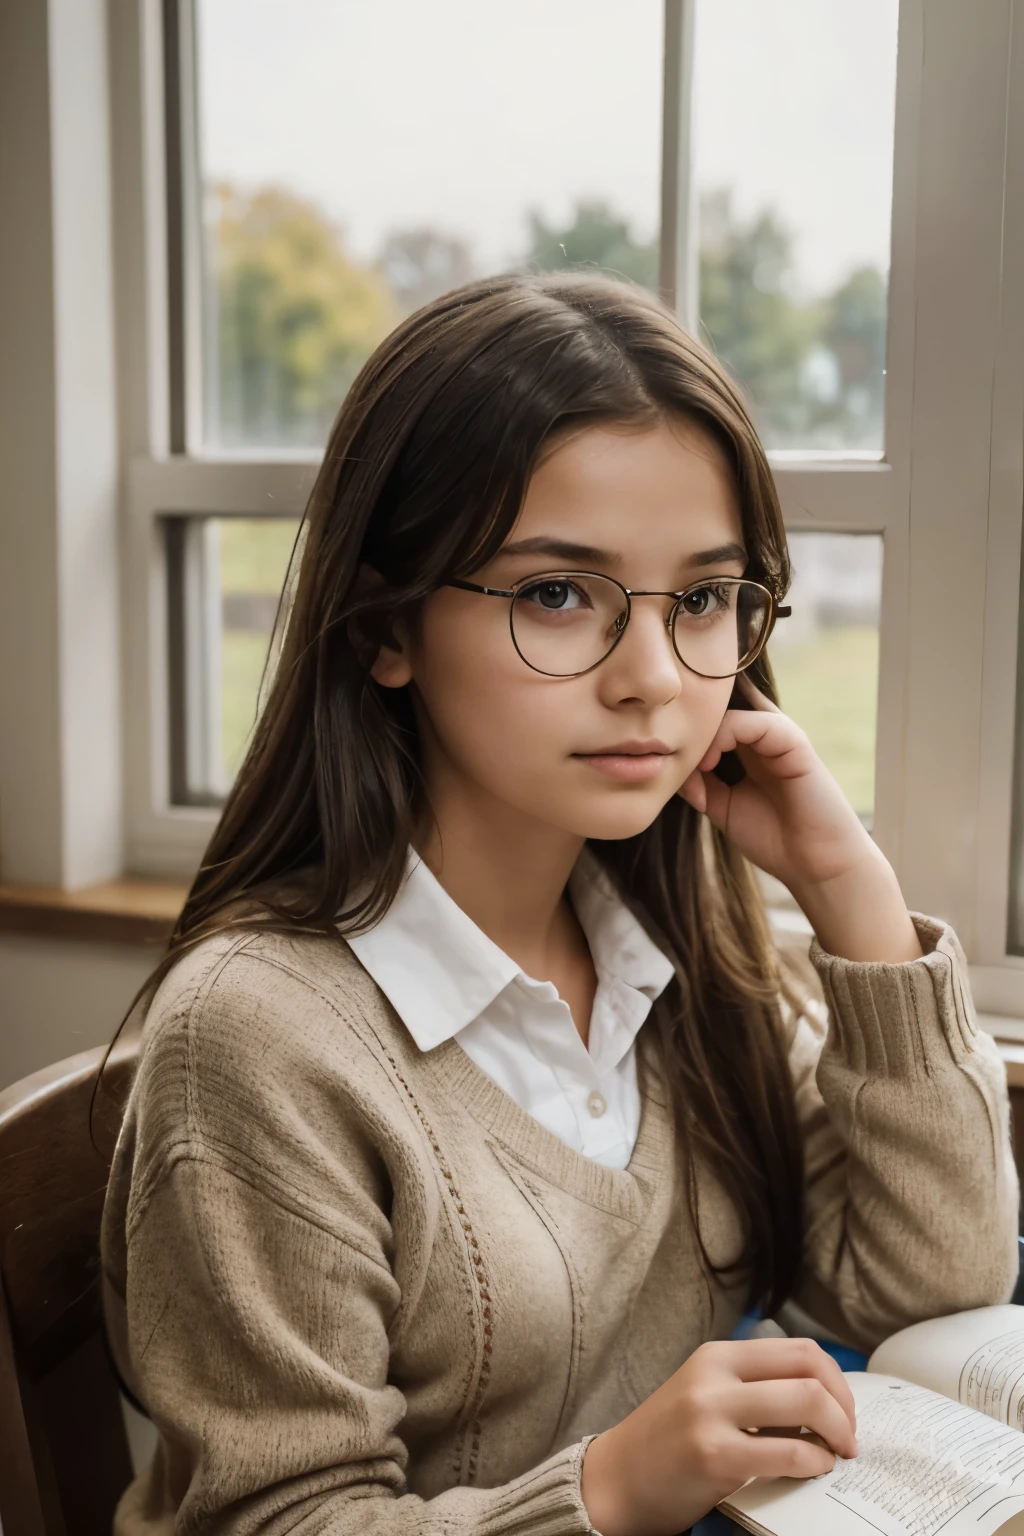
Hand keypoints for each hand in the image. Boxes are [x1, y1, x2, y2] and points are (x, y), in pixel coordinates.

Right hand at [579, 1336, 857, 1535]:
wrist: (617, 1479)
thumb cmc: (669, 1442)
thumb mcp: (708, 1396)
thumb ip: (754, 1389)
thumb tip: (823, 1402)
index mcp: (718, 1355)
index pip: (799, 1349)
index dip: (836, 1380)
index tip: (844, 1410)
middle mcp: (715, 1375)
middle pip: (810, 1371)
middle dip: (845, 1407)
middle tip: (847, 1437)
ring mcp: (712, 1413)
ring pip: (807, 1402)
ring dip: (838, 1432)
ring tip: (836, 1454)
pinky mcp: (714, 1455)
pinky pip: (788, 1452)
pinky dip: (814, 1462)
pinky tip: (813, 1470)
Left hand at [677, 677, 921, 962]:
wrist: (814, 865)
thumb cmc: (772, 838)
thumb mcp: (723, 808)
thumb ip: (698, 785)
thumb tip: (670, 765)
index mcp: (748, 749)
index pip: (716, 716)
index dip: (688, 719)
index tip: (656, 740)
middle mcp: (764, 736)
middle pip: (723, 703)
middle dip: (691, 716)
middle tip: (667, 743)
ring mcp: (780, 736)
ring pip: (734, 708)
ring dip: (706, 731)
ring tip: (696, 763)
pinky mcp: (796, 743)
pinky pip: (758, 722)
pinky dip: (727, 735)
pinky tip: (710, 763)